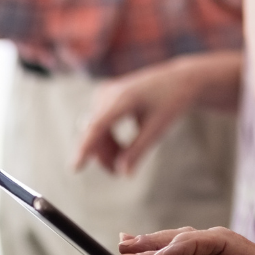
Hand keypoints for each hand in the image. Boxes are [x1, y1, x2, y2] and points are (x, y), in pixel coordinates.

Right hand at [74, 52, 243, 175]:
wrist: (179, 80)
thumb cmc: (172, 102)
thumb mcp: (158, 129)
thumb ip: (139, 151)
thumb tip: (123, 174)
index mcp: (123, 98)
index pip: (98, 127)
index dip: (85, 149)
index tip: (75, 168)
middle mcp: (108, 93)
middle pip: (95, 133)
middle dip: (104, 155)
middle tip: (119, 173)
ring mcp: (104, 93)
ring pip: (95, 130)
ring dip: (107, 148)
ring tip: (126, 160)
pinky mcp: (105, 96)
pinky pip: (99, 124)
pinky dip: (108, 139)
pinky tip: (122, 148)